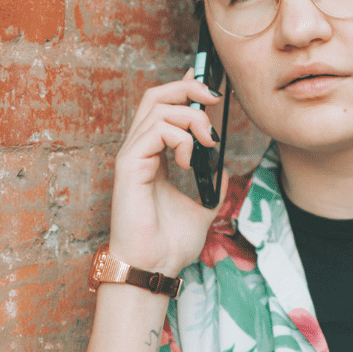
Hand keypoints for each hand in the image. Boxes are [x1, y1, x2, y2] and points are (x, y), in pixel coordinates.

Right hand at [107, 69, 227, 275]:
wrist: (155, 267)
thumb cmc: (169, 243)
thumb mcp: (202, 207)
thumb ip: (211, 185)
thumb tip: (223, 169)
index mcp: (153, 157)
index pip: (164, 109)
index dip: (184, 88)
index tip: (208, 84)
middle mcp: (139, 151)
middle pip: (156, 97)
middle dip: (188, 89)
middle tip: (214, 100)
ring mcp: (132, 156)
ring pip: (158, 108)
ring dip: (191, 117)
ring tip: (207, 142)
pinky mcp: (129, 166)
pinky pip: (155, 131)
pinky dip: (180, 137)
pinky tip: (189, 160)